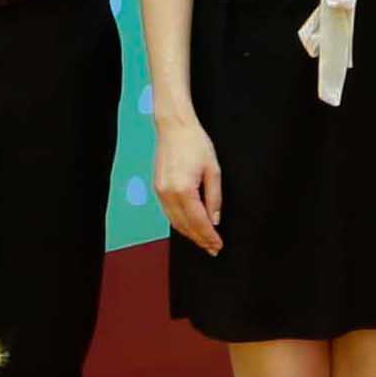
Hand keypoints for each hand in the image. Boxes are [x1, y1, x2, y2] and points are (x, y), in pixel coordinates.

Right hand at [155, 119, 224, 252]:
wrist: (174, 127)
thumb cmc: (195, 144)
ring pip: (175, 222)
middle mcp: (168, 194)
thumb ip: (214, 198)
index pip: (198, 222)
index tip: (218, 246)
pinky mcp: (157, 188)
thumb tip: (214, 220)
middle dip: (199, 239)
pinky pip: (169, 213)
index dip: (209, 236)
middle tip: (213, 249)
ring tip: (203, 242)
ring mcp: (160, 192)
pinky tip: (190, 227)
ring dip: (189, 234)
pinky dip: (180, 223)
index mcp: (184, 190)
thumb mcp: (213, 170)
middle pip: (185, 226)